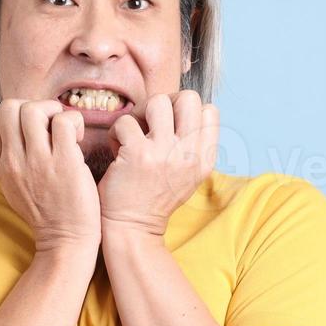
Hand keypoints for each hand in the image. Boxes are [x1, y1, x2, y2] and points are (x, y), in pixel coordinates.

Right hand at [0, 99, 101, 253]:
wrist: (64, 240)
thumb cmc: (45, 212)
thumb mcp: (13, 186)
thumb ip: (10, 159)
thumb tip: (15, 130)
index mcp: (0, 165)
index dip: (13, 114)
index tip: (31, 129)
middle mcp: (14, 161)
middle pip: (9, 106)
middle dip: (33, 106)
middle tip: (50, 125)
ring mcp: (38, 161)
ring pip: (34, 109)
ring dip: (54, 111)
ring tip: (65, 130)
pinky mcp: (65, 162)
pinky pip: (64, 121)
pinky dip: (74, 122)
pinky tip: (78, 140)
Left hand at [98, 90, 219, 237]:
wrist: (133, 228)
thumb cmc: (155, 196)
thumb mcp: (188, 174)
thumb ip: (192, 145)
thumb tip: (182, 108)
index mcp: (205, 158)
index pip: (209, 110)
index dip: (184, 110)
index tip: (169, 127)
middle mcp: (190, 154)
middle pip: (188, 98)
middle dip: (165, 103)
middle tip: (149, 122)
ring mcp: (165, 153)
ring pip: (157, 101)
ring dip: (139, 113)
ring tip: (133, 133)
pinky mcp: (137, 155)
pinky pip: (126, 121)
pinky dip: (116, 132)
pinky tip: (117, 149)